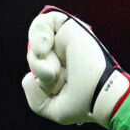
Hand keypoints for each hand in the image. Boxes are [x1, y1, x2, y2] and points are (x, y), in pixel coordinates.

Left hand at [21, 6, 129, 127]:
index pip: (36, 67)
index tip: (56, 91)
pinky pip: (42, 23)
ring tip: (55, 70)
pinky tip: (44, 51)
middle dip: (42, 73)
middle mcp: (62, 53)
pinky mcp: (69, 28)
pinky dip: (38, 37)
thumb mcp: (48, 107)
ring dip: (40, 60)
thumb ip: (33, 93)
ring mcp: (65, 40)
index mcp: (59, 70)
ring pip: (35, 40)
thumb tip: (29, 74)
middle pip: (34, 55)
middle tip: (60, 81)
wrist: (100, 94)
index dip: (39, 81)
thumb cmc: (81, 104)